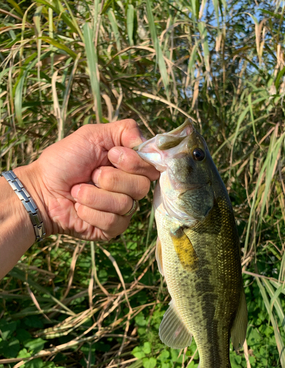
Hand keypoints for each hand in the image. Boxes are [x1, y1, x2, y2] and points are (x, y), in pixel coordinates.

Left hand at [19, 120, 158, 240]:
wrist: (40, 190)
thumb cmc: (64, 161)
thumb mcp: (92, 135)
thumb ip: (125, 131)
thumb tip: (152, 145)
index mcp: (130, 166)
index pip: (152, 167)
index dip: (133, 162)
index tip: (111, 155)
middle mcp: (130, 188)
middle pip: (142, 187)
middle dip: (110, 179)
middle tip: (91, 174)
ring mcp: (123, 210)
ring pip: (126, 205)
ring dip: (95, 196)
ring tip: (78, 191)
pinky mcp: (113, 229)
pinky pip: (114, 222)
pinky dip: (91, 212)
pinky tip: (79, 208)